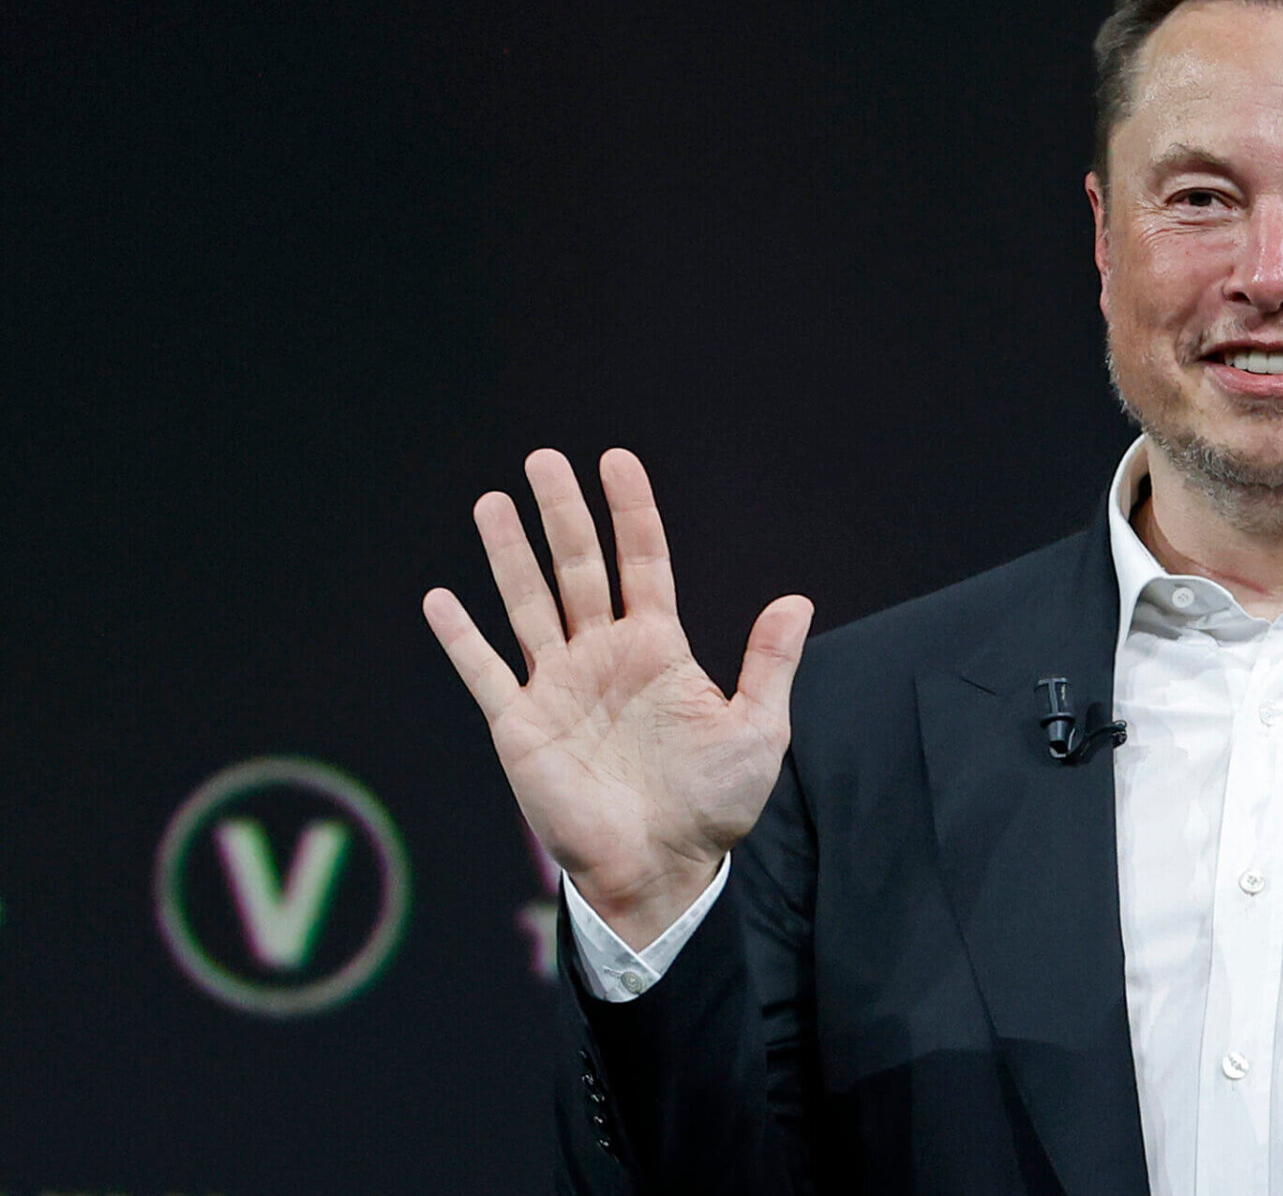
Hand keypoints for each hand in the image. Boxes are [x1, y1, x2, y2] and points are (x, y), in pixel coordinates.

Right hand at [422, 449, 813, 946]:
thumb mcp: (757, 730)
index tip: (618, 460)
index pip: (643, 562)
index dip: (631, 512)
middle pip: (579, 568)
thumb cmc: (713, 806)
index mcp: (658, 650)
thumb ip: (769, 664)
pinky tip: (439, 598)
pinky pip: (484, 673)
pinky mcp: (521, 727)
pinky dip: (461, 638)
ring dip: (509, 554)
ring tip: (492, 501)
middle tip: (544, 458)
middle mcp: (603, 657)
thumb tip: (797, 600)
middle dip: (562, 514)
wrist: (664, 870)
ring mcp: (558, 687)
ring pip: (529, 605)